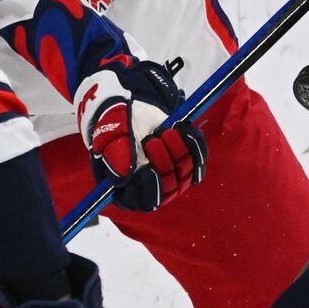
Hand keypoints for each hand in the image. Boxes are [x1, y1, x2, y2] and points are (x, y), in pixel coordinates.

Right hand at [74, 60, 206, 211]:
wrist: (131, 105)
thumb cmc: (114, 122)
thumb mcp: (109, 134)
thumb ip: (114, 154)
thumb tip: (122, 177)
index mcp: (127, 188)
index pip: (143, 201)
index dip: (150, 189)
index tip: (149, 169)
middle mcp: (152, 187)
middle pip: (168, 189)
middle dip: (164, 163)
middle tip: (153, 139)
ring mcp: (171, 175)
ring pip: (185, 175)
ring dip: (179, 152)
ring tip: (166, 131)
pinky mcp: (187, 160)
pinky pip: (199, 160)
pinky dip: (195, 145)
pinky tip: (185, 129)